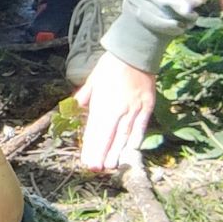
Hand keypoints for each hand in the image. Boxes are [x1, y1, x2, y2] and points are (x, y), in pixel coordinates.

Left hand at [73, 51, 155, 172]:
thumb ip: (85, 96)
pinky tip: (131, 149)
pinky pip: (141, 125)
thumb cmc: (111, 65)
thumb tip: (74, 107)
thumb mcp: (93, 79)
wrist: (135, 52)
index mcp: (103, 102)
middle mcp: (118, 107)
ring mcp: (134, 107)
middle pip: (109, 135)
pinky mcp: (148, 105)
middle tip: (97, 169)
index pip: (95, 130)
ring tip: (112, 165)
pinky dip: (136, 137)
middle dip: (103, 154)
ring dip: (118, 150)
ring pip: (125, 134)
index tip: (87, 161)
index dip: (92, 147)